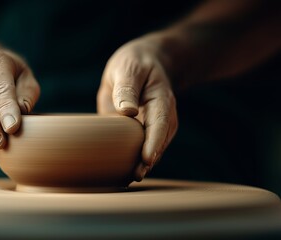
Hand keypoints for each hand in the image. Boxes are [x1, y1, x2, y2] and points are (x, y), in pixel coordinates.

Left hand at [97, 36, 177, 180]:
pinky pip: (141, 146)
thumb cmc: (135, 64)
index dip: (154, 143)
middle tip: (134, 177)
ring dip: (142, 165)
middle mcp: (162, 116)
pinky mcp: (144, 130)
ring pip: (152, 148)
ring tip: (127, 180)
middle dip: (148, 161)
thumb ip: (127, 88)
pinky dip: (134, 159)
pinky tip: (122, 172)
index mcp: (161, 100)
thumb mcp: (129, 68)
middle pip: (158, 142)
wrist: (144, 63)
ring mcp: (154, 125)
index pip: (161, 124)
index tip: (146, 159)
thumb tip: (127, 112)